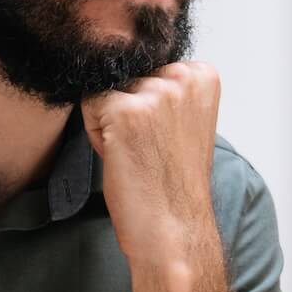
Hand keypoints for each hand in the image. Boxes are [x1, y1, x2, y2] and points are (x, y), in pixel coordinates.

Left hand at [80, 60, 221, 268]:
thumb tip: (125, 63)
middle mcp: (183, 76)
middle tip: (147, 149)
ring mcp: (155, 91)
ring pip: (105, 89)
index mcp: (203, 74)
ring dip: (110, 122)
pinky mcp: (126, 110)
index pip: (148, 67)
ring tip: (136, 154)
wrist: (173, 229)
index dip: (146, 105)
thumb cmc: (172, 183)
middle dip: (127, 111)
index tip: (162, 137)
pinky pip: (89, 104)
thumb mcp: (183, 121)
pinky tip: (120, 156)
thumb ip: (167, 90)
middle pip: (126, 76)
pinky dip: (95, 133)